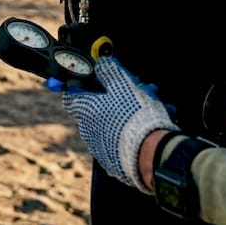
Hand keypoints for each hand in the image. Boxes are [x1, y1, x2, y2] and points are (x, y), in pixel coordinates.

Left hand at [62, 57, 177, 193]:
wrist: (151, 154)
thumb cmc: (135, 115)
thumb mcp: (122, 83)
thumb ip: (109, 70)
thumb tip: (101, 63)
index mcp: (86, 110)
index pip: (71, 96)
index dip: (82, 85)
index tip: (95, 80)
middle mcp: (88, 130)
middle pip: (99, 107)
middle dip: (119, 97)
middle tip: (139, 90)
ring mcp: (100, 148)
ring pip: (114, 122)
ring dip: (130, 113)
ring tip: (154, 107)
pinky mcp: (114, 162)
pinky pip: (122, 141)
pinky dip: (134, 132)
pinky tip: (154, 126)